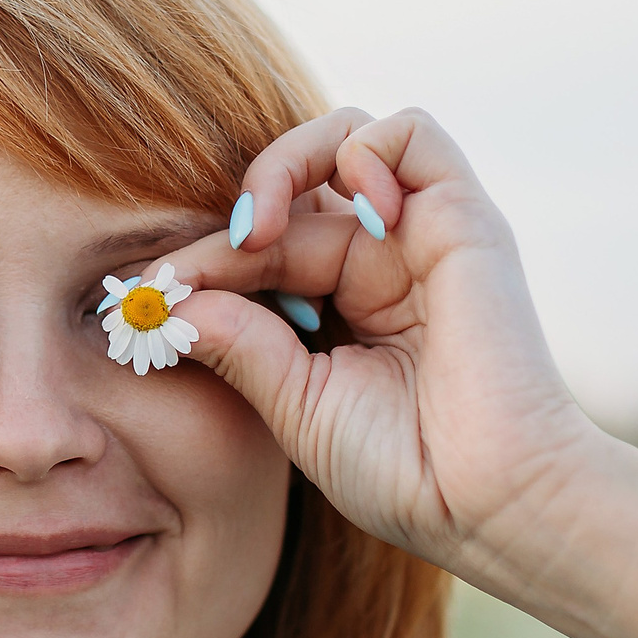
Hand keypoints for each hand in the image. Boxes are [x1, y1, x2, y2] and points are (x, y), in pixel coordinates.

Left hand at [176, 109, 602, 590]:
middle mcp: (384, 259)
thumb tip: (165, 299)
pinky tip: (349, 218)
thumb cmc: (405, 474)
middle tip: (185, 275)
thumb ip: (238, 344)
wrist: (491, 504)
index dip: (203, 261)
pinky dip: (364, 153)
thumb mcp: (296, 403)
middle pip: (292, 192)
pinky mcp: (464, 219)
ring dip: (284, 167)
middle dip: (229, 225)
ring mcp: (424, 235)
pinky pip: (412, 133)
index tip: (147, 298)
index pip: (262, 247)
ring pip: (344, 140)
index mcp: (347, 304)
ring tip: (257, 233)